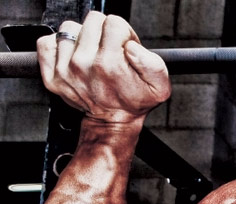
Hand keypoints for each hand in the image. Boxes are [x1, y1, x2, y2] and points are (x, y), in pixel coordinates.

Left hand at [36, 12, 170, 124]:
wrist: (113, 122)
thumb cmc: (134, 103)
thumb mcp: (160, 87)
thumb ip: (152, 63)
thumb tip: (130, 46)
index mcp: (109, 64)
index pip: (114, 23)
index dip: (124, 33)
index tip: (124, 47)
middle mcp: (83, 64)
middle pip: (91, 21)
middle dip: (104, 32)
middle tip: (110, 50)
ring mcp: (65, 69)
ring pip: (69, 29)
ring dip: (82, 38)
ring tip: (92, 53)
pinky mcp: (52, 74)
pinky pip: (47, 43)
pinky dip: (59, 45)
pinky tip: (73, 55)